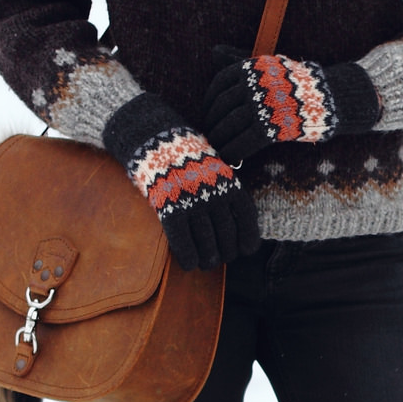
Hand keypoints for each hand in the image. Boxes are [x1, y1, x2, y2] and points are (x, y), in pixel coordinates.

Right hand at [102, 94, 260, 269]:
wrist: (155, 137)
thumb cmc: (184, 153)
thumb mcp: (214, 164)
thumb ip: (224, 187)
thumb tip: (233, 214)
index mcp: (229, 183)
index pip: (246, 219)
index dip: (248, 239)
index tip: (246, 250)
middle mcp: (215, 195)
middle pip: (227, 235)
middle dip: (226, 252)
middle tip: (221, 258)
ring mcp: (193, 203)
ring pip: (207, 243)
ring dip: (208, 259)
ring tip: (206, 263)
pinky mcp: (171, 209)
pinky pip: (184, 242)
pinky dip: (188, 257)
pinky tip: (189, 264)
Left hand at [202, 46, 380, 163]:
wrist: (331, 98)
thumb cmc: (296, 83)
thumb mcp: (268, 66)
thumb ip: (239, 60)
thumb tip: (214, 51)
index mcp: (251, 68)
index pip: (219, 85)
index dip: (209, 103)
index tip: (208, 115)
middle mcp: (254, 85)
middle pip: (222, 107)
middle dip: (212, 124)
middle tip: (209, 136)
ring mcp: (262, 106)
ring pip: (230, 126)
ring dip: (220, 140)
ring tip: (217, 149)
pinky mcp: (271, 126)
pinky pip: (244, 141)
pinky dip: (234, 151)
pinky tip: (231, 158)